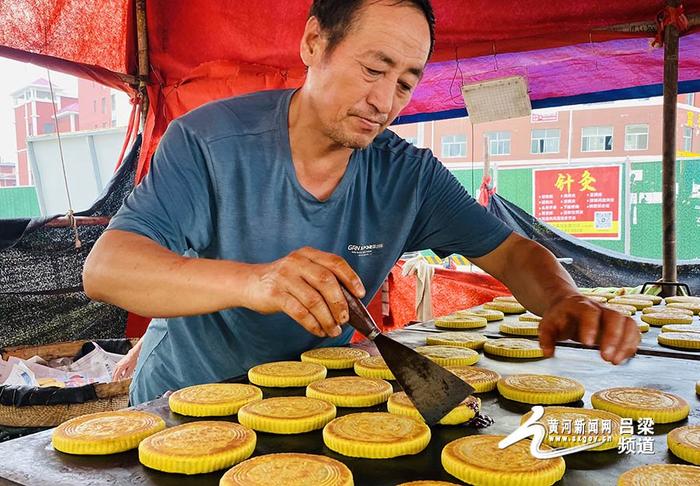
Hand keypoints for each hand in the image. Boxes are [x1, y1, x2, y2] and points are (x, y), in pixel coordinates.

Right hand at [112, 345, 140, 380]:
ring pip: (114, 372)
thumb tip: (123, 379)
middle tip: (116, 383)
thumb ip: (126, 374)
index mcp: (120, 367)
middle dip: (115, 379)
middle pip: (114, 374)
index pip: (116, 376)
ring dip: (116, 376)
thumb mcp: (131, 369)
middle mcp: (118, 366)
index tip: (116, 384)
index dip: (115, 381)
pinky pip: (116, 370)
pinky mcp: (118, 363)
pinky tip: (120, 375)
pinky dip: (117, 373)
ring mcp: (117, 364)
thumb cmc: (132, 360)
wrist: (133, 354)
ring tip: (118, 380)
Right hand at [245, 247, 365, 337]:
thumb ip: (322, 280)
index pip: (335, 262)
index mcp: (308, 254)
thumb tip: (348, 303)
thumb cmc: (283, 280)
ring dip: (327, 318)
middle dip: (339, 302)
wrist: (248, 283)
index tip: (360, 294)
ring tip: (333, 329)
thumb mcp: (302, 271)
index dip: (351, 278)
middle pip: (326, 281)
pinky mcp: (274, 293)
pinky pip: (299, 311)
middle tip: (345, 318)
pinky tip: (318, 330)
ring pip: (313, 299)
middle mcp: (297, 262)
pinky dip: (312, 324)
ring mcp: (284, 277)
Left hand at [538, 295, 639, 364]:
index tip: (588, 344)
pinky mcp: (621, 325)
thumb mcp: (547, 325)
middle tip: (606, 358)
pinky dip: (631, 345)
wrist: (568, 306)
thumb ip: (546, 337)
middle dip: (613, 338)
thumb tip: (548, 352)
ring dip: (625, 343)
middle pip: (614, 317)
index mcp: (580, 306)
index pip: (589, 312)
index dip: (590, 327)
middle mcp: (600, 308)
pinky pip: (634, 331)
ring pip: (628, 323)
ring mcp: (612, 315)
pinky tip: (622, 359)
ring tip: (615, 362)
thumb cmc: (559, 318)